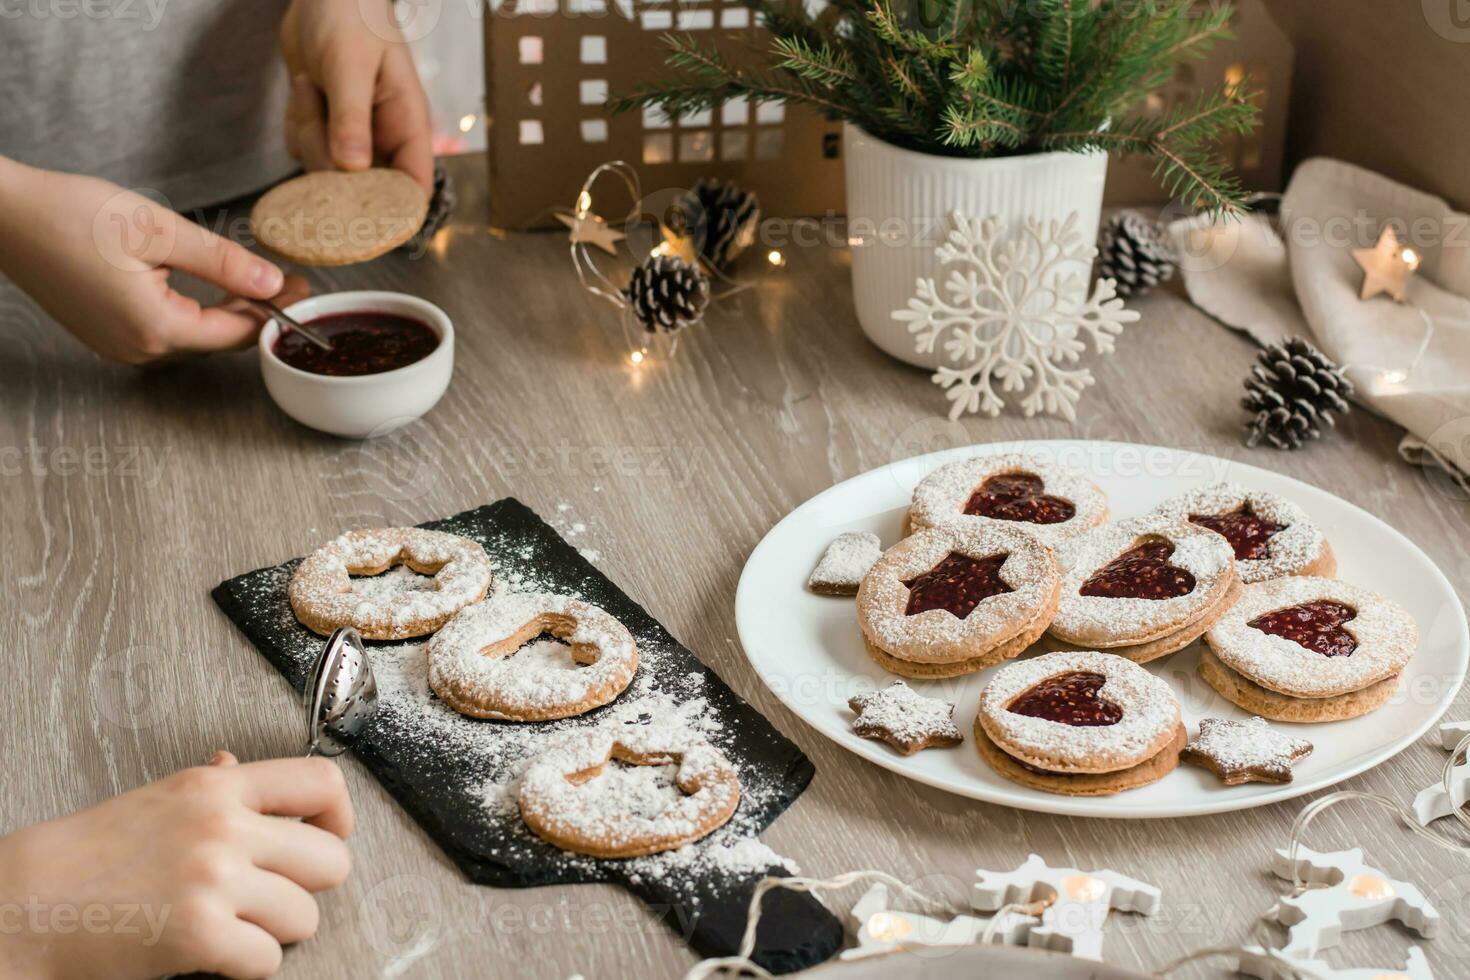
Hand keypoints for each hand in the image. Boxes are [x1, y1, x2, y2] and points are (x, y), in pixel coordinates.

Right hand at [0, 160, 309, 364]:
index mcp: (155, 329)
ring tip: (255, 280)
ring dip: (225, 311)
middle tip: (287, 281)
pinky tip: (207, 285)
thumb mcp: (158, 230)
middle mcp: (137, 349)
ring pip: (193, 335)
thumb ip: (220, 261)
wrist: (2, 214)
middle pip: (218, 339)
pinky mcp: (106, 332)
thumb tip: (270, 282)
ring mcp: (119, 345)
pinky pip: (165, 329)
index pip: (237, 333)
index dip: (275, 311)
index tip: (302, 287)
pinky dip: (192, 310)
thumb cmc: (69, 214)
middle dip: (255, 311)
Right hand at [0, 752, 352, 979]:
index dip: (339, 817)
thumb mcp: (160, 798)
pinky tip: (215, 952)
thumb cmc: (93, 854)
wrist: (28, 902)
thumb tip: (236, 761)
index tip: (328, 835)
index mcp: (219, 788)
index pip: (322, 783)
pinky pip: (268, 959)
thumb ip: (213, 785)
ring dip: (274, 931)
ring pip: (304, 917)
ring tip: (232, 924)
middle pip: (331, 861)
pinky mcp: (201, 935)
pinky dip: (247, 965)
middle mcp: (225, 828)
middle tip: (272, 895)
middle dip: (308, 887)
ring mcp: (215, 881)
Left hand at [280, 0, 434, 192]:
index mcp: (406, 125)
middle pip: (362, 190)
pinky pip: (303, 151)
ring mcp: (353, 137)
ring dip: (308, 135)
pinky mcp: (325, 130)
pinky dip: (295, 125)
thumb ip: (351, 118)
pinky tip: (303, 89)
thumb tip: (352, 169)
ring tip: (309, 85)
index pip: (414, 188)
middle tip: (319, 113)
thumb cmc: (351, 17)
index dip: (395, 210)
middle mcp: (383, 139)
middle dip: (330, 163)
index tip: (362, 210)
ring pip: (326, 171)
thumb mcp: (350, 66)